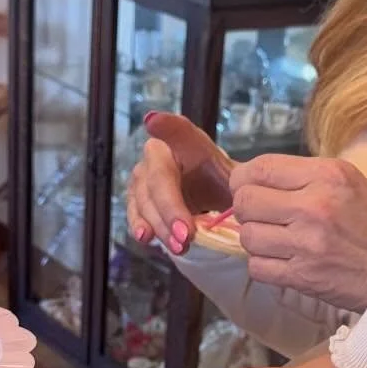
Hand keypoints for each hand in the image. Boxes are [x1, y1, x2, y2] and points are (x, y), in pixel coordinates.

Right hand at [126, 112, 232, 253]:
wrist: (211, 204)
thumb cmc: (220, 184)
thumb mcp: (231, 173)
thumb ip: (227, 164)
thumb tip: (204, 150)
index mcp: (183, 141)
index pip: (175, 130)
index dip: (165, 126)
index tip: (153, 121)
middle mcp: (156, 155)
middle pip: (158, 181)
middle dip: (171, 210)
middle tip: (187, 235)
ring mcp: (142, 178)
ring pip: (146, 202)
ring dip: (162, 226)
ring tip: (180, 246)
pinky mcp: (136, 201)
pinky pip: (135, 214)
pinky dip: (142, 227)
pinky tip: (146, 238)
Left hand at [228, 154, 366, 310]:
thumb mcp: (350, 182)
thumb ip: (305, 178)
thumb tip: (257, 180)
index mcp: (327, 175)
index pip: (260, 168)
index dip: (243, 179)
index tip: (246, 187)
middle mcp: (314, 205)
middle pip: (245, 201)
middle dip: (247, 209)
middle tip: (263, 216)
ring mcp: (306, 243)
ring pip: (247, 236)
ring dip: (256, 240)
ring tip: (276, 241)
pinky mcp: (303, 276)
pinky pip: (257, 267)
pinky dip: (264, 265)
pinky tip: (282, 261)